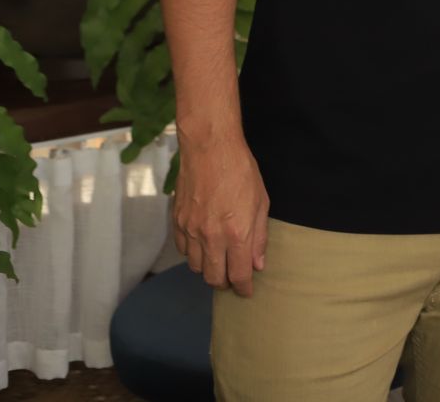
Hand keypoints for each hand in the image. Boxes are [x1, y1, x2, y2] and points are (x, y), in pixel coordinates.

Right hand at [172, 133, 269, 295]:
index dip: (243, 288)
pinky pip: (184, 250)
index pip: (238, 274)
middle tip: (233, 278)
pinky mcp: (178, 222)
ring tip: (219, 260)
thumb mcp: (261, 202)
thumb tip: (257, 264)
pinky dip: (194, 254)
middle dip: (225, 283)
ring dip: (209, 268)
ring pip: (196, 267)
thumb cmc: (241, 171)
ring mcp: (191, 230)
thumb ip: (259, 236)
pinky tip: (204, 245)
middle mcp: (211, 237)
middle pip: (213, 278)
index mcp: (236, 233)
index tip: (247, 291)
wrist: (209, 148)